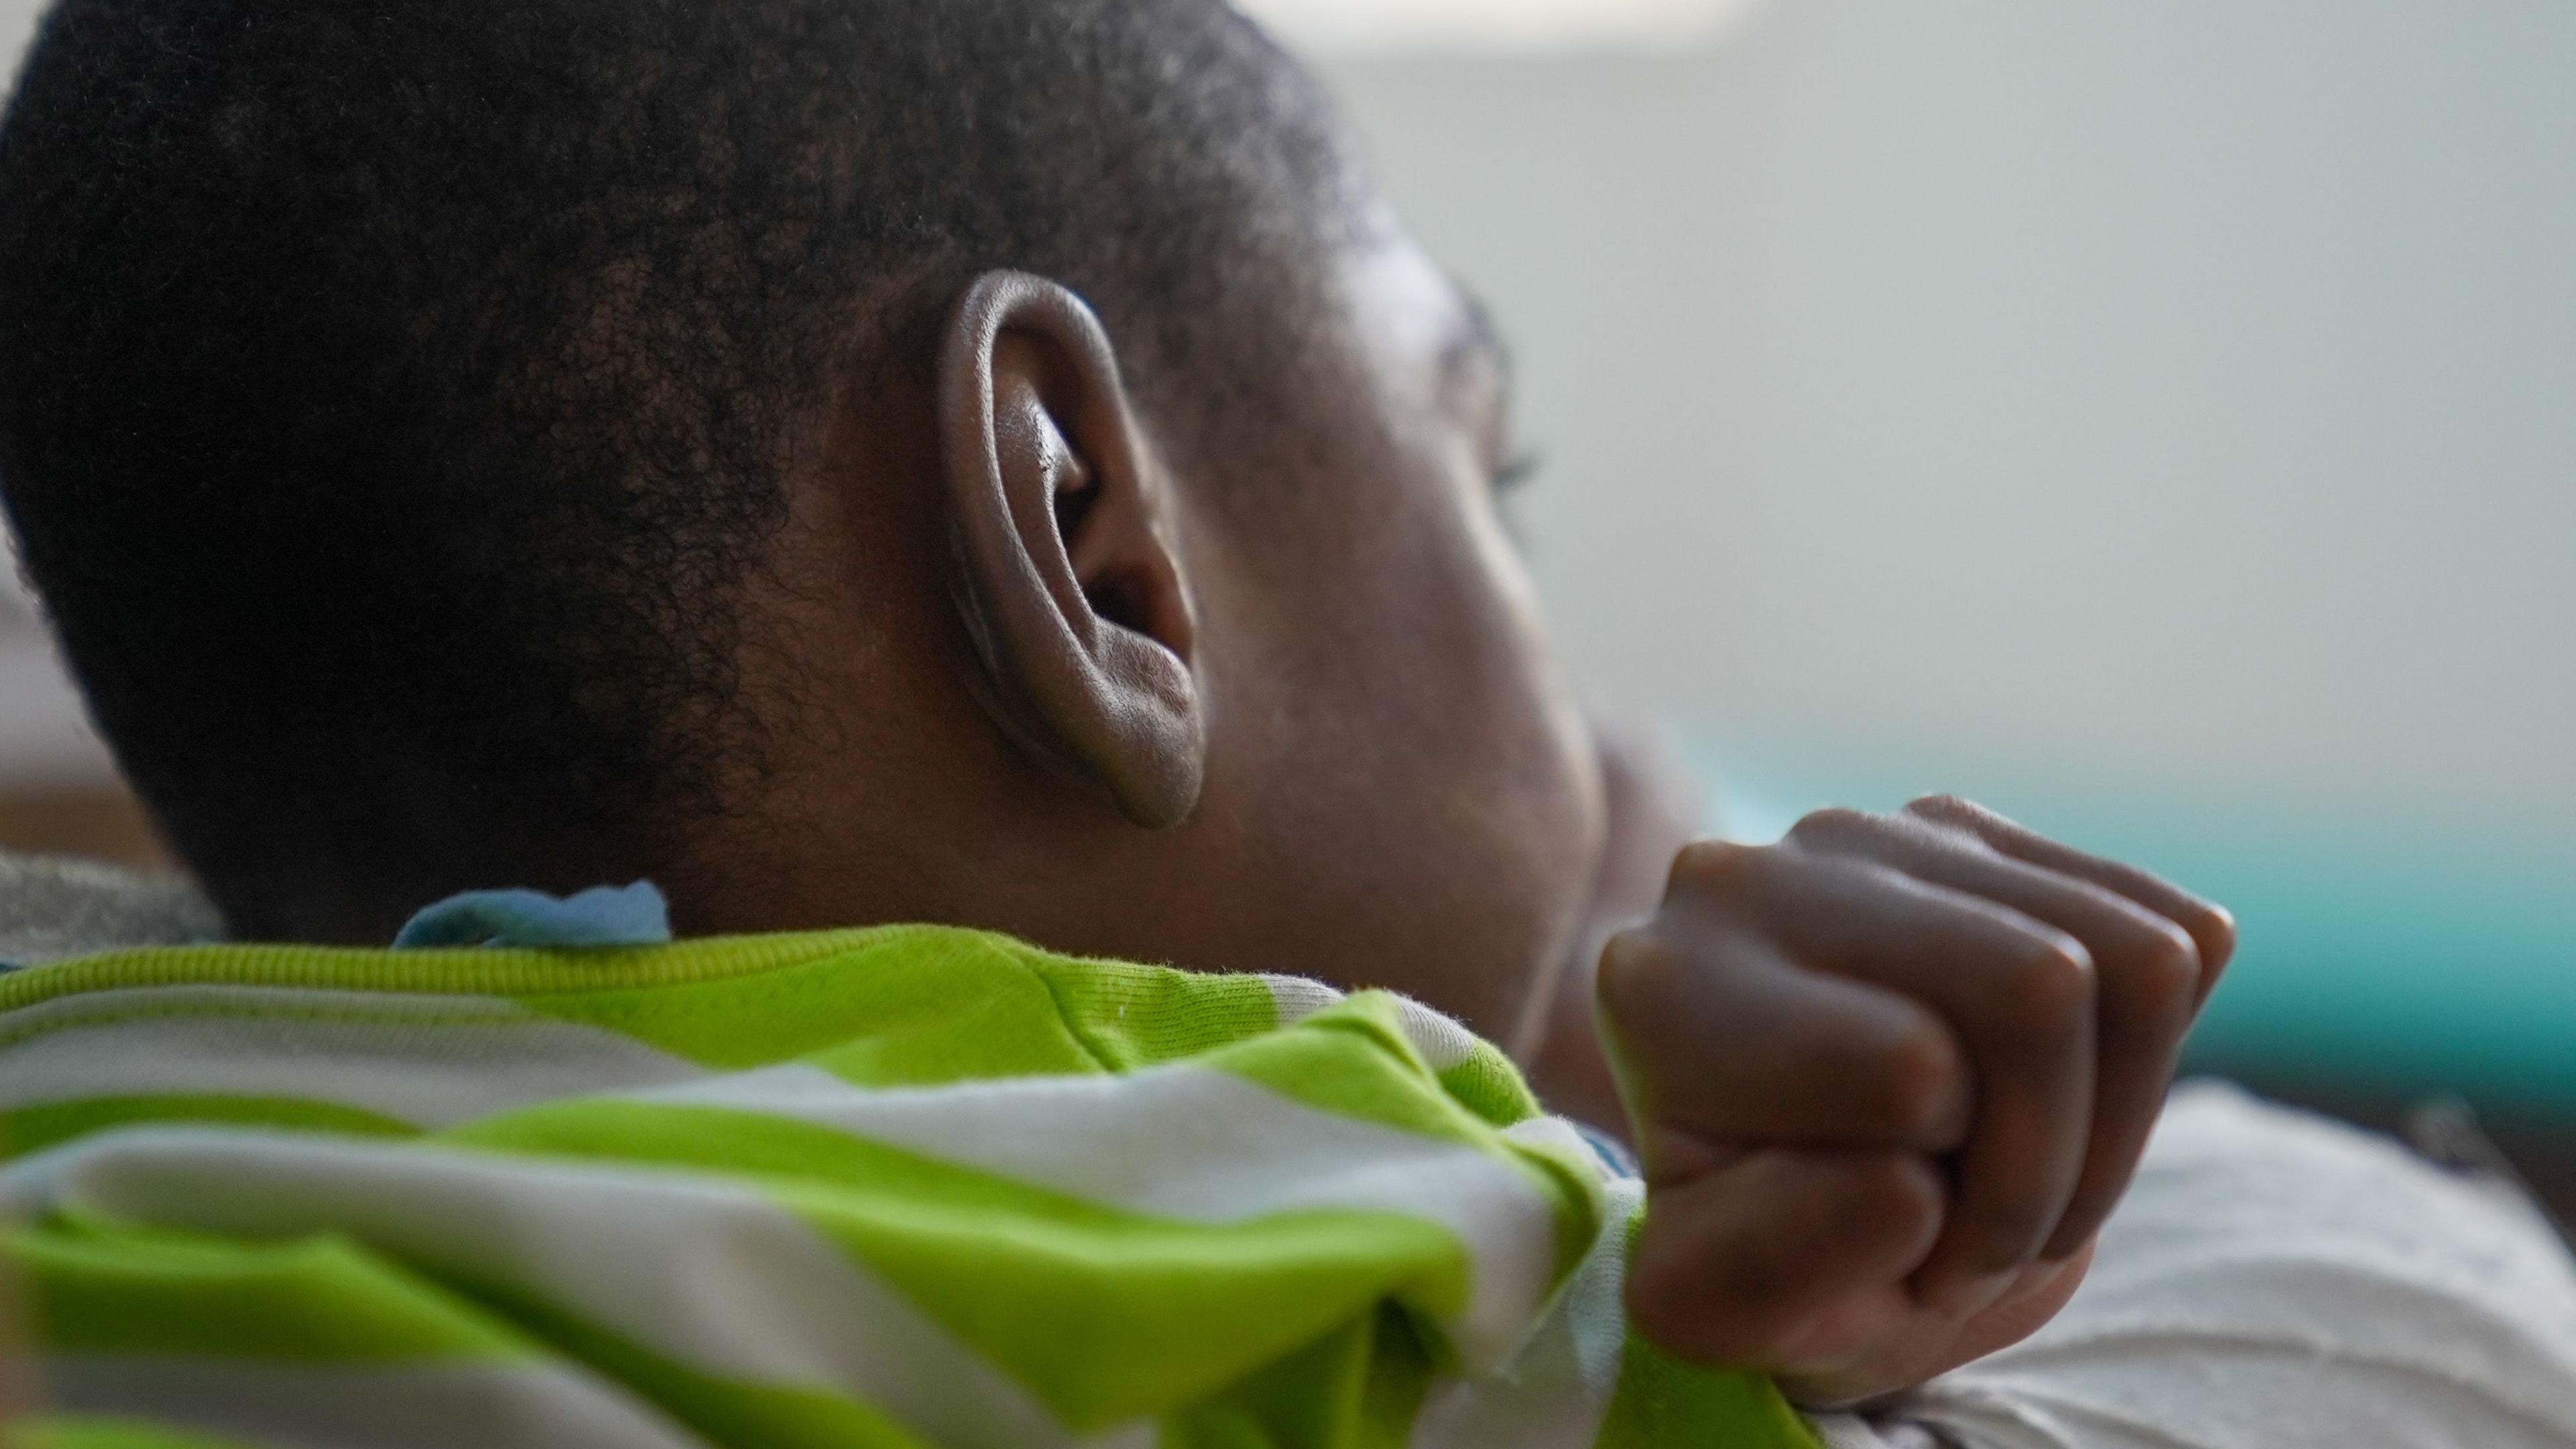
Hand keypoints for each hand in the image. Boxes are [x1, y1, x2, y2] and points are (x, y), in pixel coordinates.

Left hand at [1596, 796, 2234, 1405]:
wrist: (1784, 1192)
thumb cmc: (1753, 1256)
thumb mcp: (1719, 1315)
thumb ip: (1770, 1268)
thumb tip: (1902, 1181)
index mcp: (1663, 990)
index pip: (1913, 1069)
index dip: (1954, 1206)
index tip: (1904, 1268)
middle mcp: (1750, 878)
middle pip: (2042, 982)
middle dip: (2051, 1165)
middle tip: (1985, 1247)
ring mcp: (1870, 836)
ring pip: (2134, 954)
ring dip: (2111, 1122)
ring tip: (2015, 1185)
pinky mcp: (1978, 834)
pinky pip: (2176, 933)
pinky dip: (2150, 1059)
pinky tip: (2052, 1105)